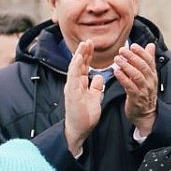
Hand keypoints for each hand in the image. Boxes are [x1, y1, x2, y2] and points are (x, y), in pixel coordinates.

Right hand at [64, 40, 106, 157]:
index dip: (87, 55)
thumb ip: (96, 87)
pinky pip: (72, 76)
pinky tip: (78, 57)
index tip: (92, 45)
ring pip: (74, 67)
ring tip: (84, 44)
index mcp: (79, 84)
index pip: (83, 66)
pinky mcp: (71, 93)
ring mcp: (71, 88)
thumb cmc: (85, 116)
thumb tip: (99, 77)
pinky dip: (75, 66)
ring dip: (79, 55)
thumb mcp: (95, 98)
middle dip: (84, 52)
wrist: (79, 130)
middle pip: (78, 64)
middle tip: (89, 40)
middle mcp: (74, 84)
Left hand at [114, 42, 158, 136]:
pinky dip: (123, 78)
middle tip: (122, 50)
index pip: (149, 60)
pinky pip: (130, 86)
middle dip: (132, 57)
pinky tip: (116, 72)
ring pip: (137, 75)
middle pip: (143, 66)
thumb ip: (148, 60)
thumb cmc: (144, 93)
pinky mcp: (136, 98)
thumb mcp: (148, 76)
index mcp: (153, 75)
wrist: (145, 114)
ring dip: (126, 66)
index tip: (132, 45)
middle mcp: (150, 81)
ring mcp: (144, 90)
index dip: (141, 52)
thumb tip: (151, 45)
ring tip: (117, 59)